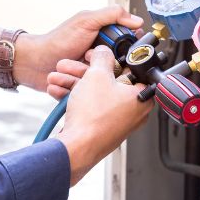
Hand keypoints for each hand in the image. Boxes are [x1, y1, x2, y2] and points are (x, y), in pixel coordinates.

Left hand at [16, 6, 142, 90]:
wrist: (33, 62)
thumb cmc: (57, 40)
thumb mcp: (86, 21)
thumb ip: (111, 15)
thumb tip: (137, 20)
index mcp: (106, 41)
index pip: (128, 48)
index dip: (128, 52)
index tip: (121, 53)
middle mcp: (102, 58)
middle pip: (120, 68)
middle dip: (106, 68)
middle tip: (90, 60)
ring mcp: (94, 75)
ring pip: (105, 84)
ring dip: (88, 78)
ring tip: (74, 69)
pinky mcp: (85, 90)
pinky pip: (90, 95)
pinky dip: (80, 90)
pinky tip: (69, 83)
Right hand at [54, 46, 152, 184]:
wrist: (77, 147)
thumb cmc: (93, 118)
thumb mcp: (97, 75)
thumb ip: (102, 58)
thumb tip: (103, 52)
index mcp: (142, 97)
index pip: (131, 70)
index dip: (113, 58)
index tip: (99, 55)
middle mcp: (133, 110)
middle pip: (110, 81)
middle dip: (84, 71)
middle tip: (72, 65)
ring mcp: (117, 121)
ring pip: (96, 94)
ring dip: (74, 83)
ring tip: (57, 77)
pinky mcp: (102, 128)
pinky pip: (91, 107)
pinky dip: (76, 98)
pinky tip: (57, 92)